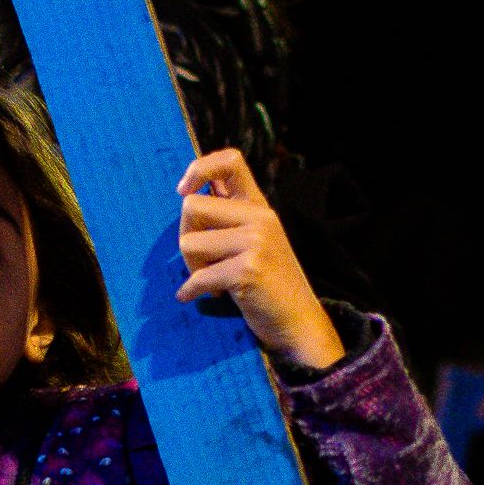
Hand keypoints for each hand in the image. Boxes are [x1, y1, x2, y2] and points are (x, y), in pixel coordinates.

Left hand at [176, 150, 342, 370]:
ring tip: (213, 281)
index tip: (183, 190)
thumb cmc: (269, 285)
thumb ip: (229, 218)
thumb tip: (186, 195)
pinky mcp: (248, 269)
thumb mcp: (256, 241)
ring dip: (192, 268)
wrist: (300, 323)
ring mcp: (256, 242)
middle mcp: (260, 217)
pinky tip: (197, 297)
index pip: (230, 161)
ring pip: (188, 242)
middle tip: (202, 262)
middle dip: (185, 237)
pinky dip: (191, 291)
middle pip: (191, 207)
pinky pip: (198, 277)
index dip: (199, 169)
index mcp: (259, 206)